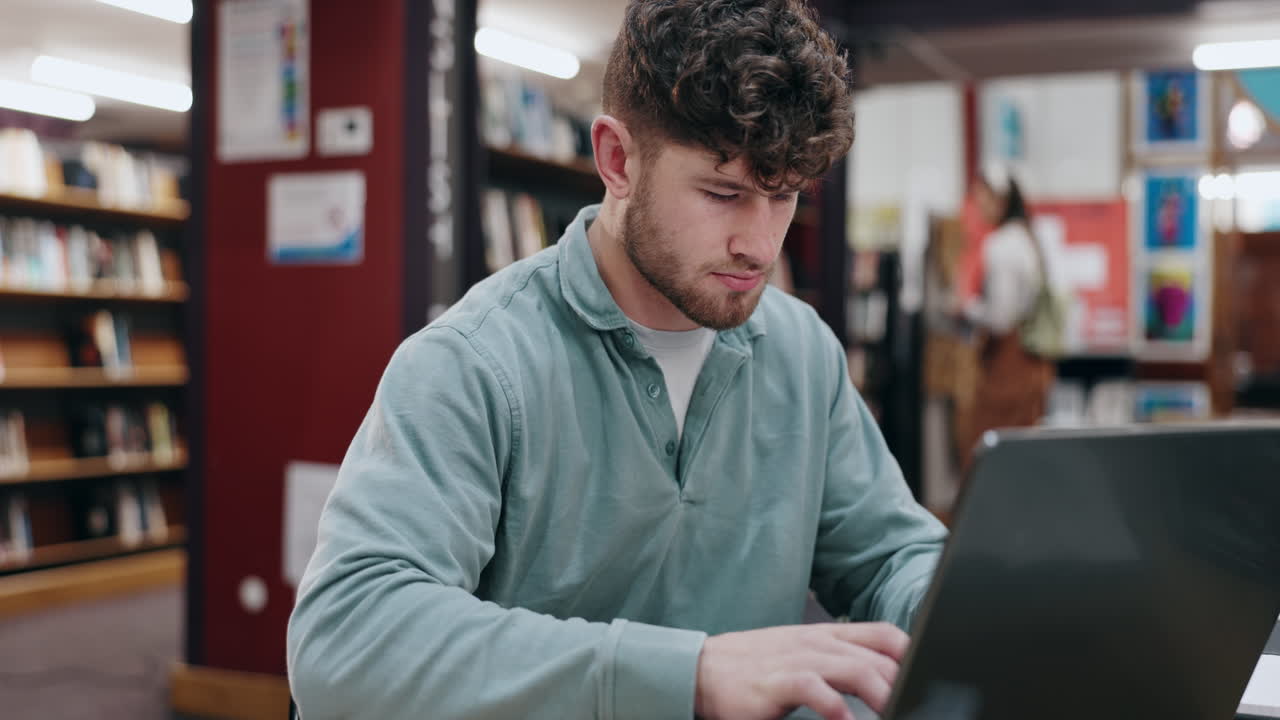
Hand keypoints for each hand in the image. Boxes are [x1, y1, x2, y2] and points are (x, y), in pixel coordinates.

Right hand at [693, 622, 907, 719]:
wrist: (703, 670)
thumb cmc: (756, 668)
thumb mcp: (803, 654)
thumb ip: (839, 662)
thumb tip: (881, 678)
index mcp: (827, 635)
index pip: (884, 634)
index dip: (913, 654)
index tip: (931, 678)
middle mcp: (817, 642)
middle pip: (877, 657)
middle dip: (905, 683)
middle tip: (919, 705)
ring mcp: (797, 658)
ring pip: (854, 669)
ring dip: (882, 693)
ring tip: (897, 712)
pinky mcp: (776, 680)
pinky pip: (812, 688)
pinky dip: (834, 705)